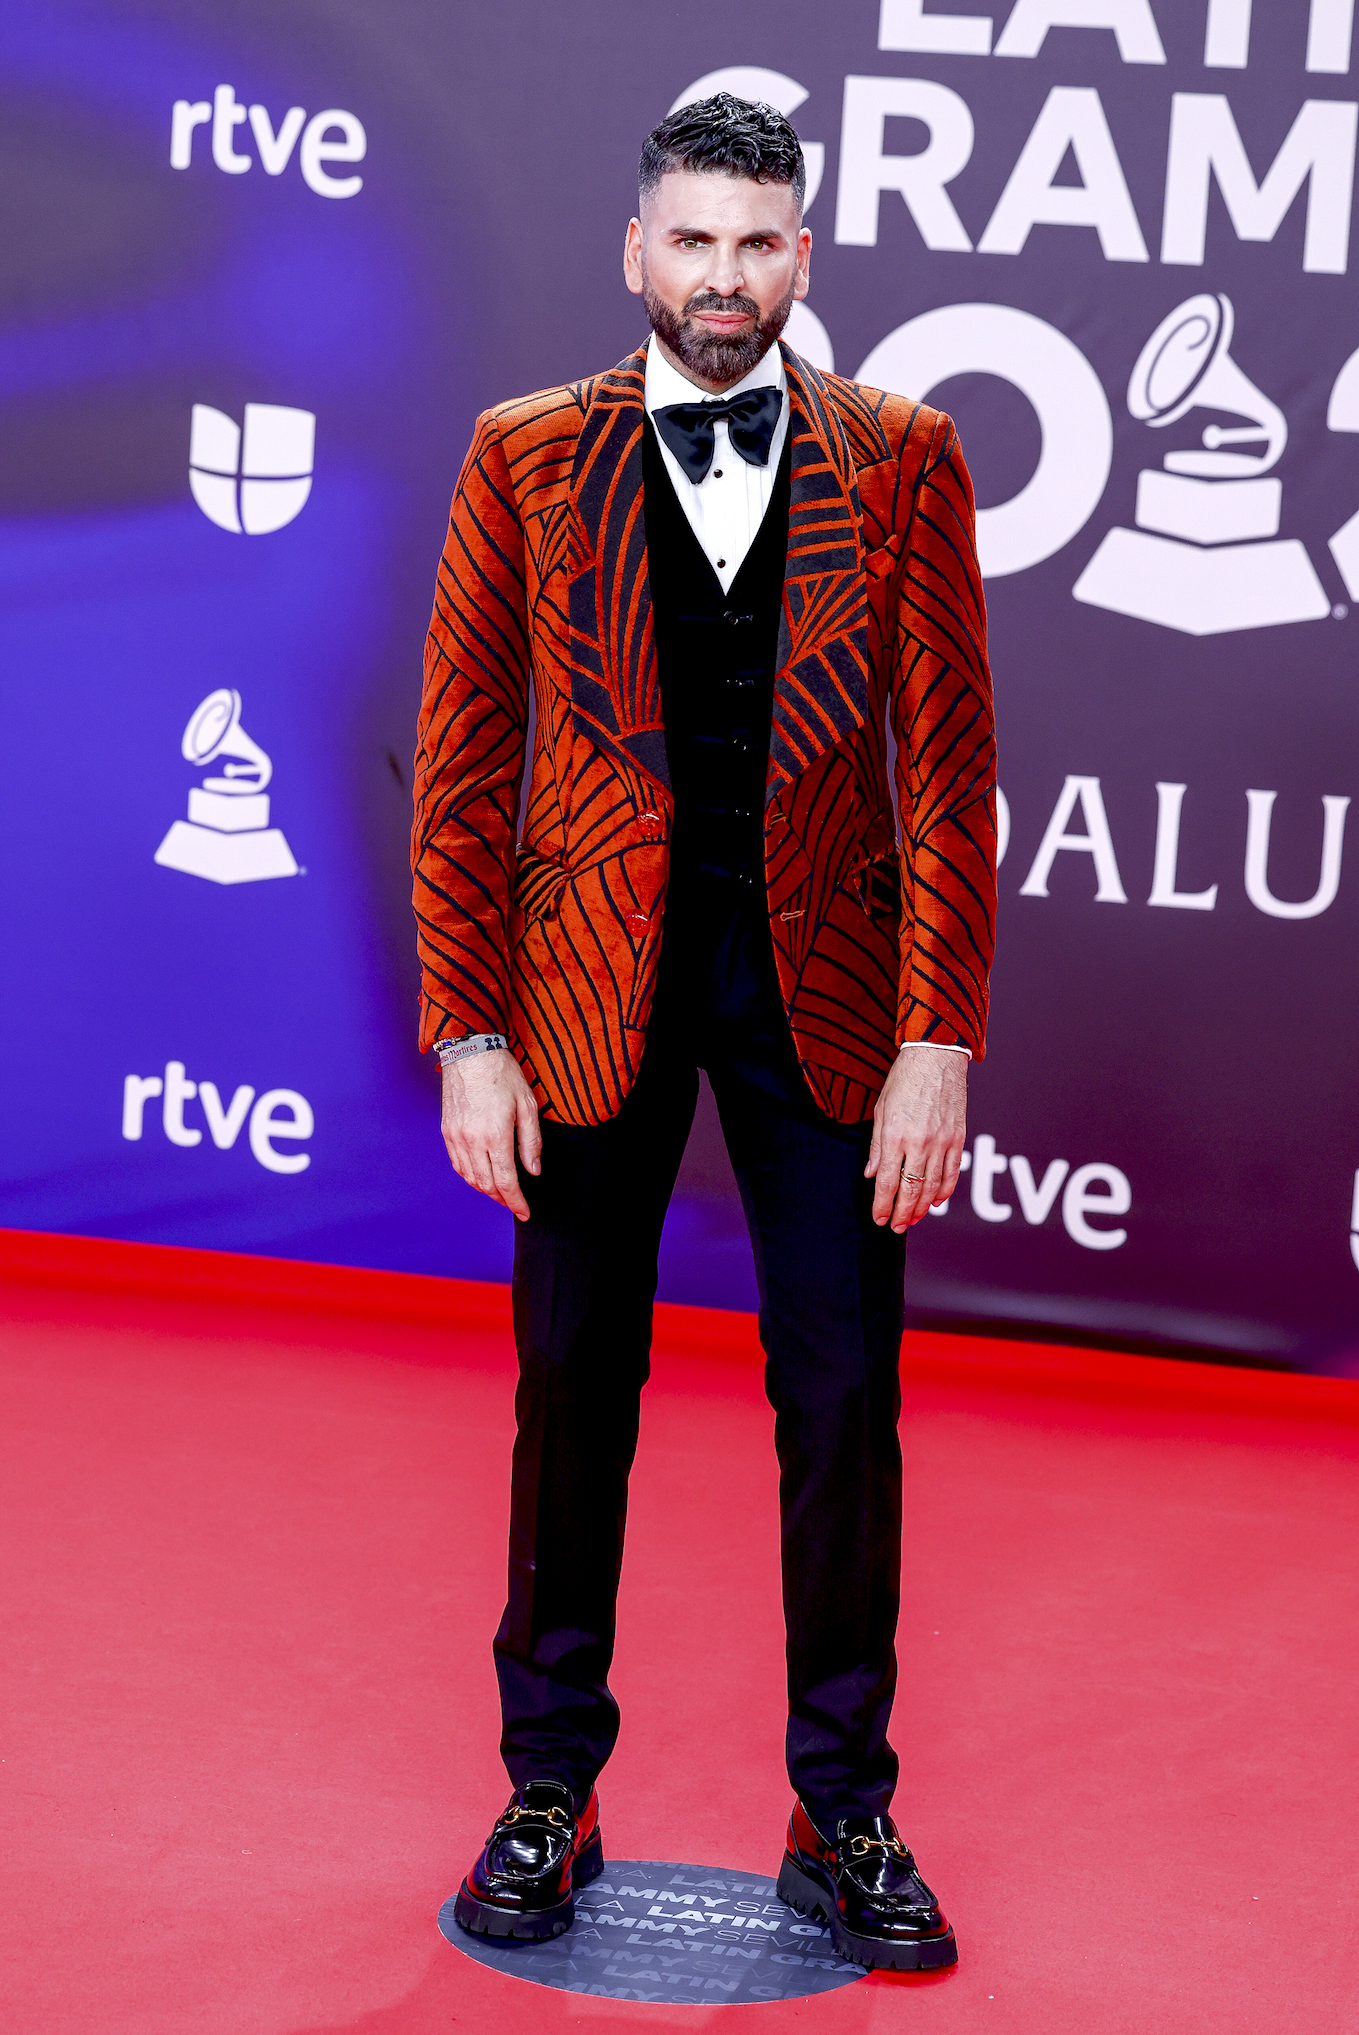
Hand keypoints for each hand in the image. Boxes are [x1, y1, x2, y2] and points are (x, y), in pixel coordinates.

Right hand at [440, 1050, 540, 1221]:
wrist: (470, 1050)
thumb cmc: (502, 1073)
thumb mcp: (527, 1105)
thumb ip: (531, 1141)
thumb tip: (533, 1170)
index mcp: (495, 1135)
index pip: (506, 1181)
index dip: (516, 1201)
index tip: (524, 1212)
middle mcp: (472, 1140)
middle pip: (486, 1184)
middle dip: (502, 1199)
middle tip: (515, 1204)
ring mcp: (456, 1136)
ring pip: (470, 1177)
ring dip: (485, 1190)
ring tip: (500, 1193)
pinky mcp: (447, 1130)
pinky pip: (457, 1164)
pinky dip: (469, 1176)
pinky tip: (480, 1176)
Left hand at [865, 1049, 967, 1231]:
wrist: (936, 1057)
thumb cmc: (904, 1080)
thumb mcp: (881, 1110)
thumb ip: (877, 1146)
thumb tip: (871, 1174)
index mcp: (895, 1136)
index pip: (888, 1182)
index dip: (882, 1205)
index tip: (879, 1219)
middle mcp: (920, 1143)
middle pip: (910, 1190)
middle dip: (902, 1213)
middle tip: (896, 1227)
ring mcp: (942, 1142)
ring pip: (932, 1186)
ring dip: (922, 1208)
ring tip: (913, 1219)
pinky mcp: (958, 1138)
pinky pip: (952, 1172)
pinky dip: (945, 1191)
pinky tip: (936, 1202)